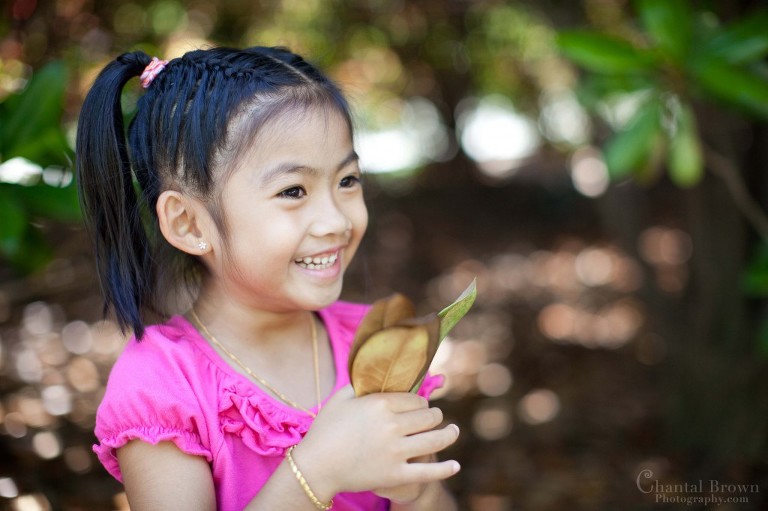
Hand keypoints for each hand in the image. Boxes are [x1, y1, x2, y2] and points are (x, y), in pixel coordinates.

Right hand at [292, 386, 459, 499]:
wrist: (315, 467)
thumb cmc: (325, 429)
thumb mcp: (341, 398)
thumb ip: (362, 384)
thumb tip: (377, 371)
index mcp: (380, 404)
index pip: (416, 399)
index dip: (421, 402)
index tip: (419, 405)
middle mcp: (392, 425)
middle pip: (429, 416)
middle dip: (434, 416)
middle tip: (434, 417)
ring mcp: (396, 452)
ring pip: (435, 439)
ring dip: (449, 434)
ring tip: (454, 431)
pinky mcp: (396, 475)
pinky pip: (428, 472)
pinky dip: (445, 469)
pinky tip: (456, 465)